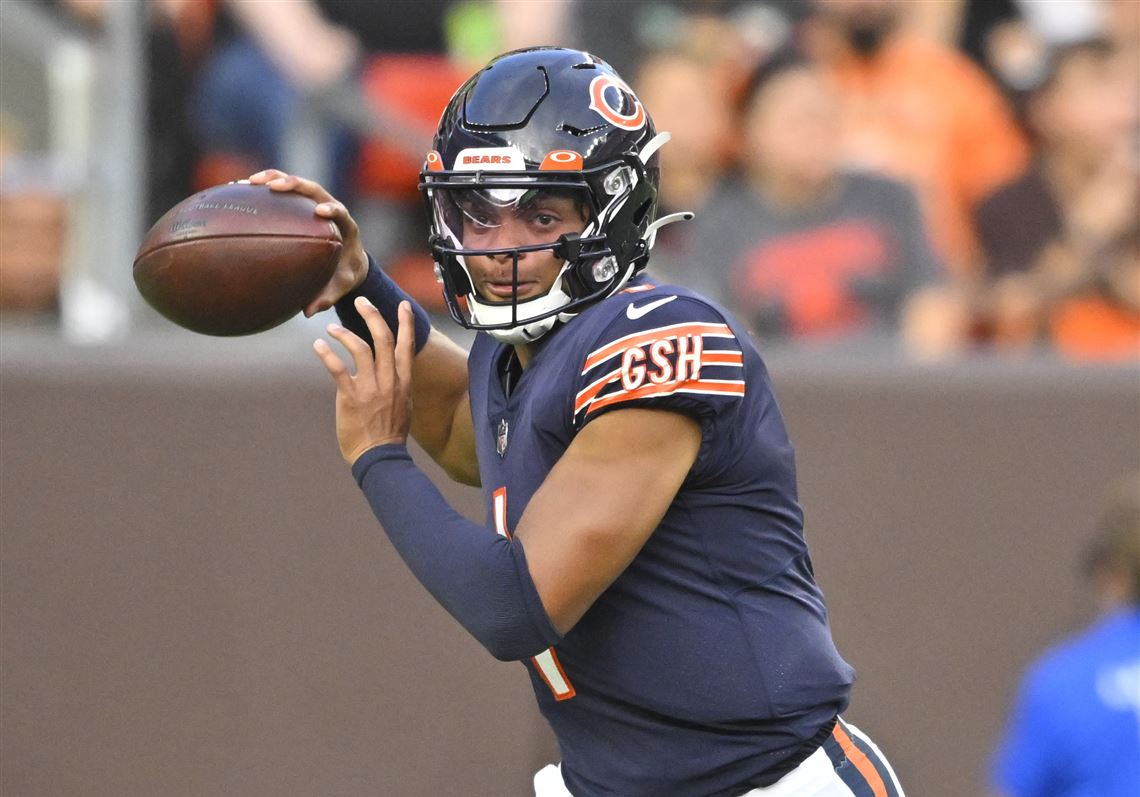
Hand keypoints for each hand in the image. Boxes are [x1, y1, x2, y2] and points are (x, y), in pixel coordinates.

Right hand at [248, 169, 367, 315]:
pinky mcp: (300, 205)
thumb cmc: (345, 274)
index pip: (340, 211)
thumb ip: (327, 297)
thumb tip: (307, 312)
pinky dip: (262, 189)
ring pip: (294, 184)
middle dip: (294, 184)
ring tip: (249, 182)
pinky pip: (281, 193)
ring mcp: (314, 203)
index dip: (331, 209)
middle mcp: (330, 208)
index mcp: (346, 226)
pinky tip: (238, 191)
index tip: (320, 211)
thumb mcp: (341, 287)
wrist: (349, 261)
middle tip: (274, 187)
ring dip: (273, 178)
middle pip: (313, 189)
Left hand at [313, 297, 414, 463]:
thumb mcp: (403, 405)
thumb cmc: (390, 434)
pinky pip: (337, 368)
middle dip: (372, 315)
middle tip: (361, 301)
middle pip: (383, 338)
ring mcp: (370, 388)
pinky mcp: (351, 397)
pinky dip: (327, 354)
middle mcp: (388, 380)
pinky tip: (318, 345)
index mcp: (403, 381)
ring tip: (332, 329)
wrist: (380, 457)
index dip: (406, 322)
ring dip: (344, 334)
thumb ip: (397, 385)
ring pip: (360, 348)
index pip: (406, 345)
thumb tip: (393, 373)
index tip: (402, 304)